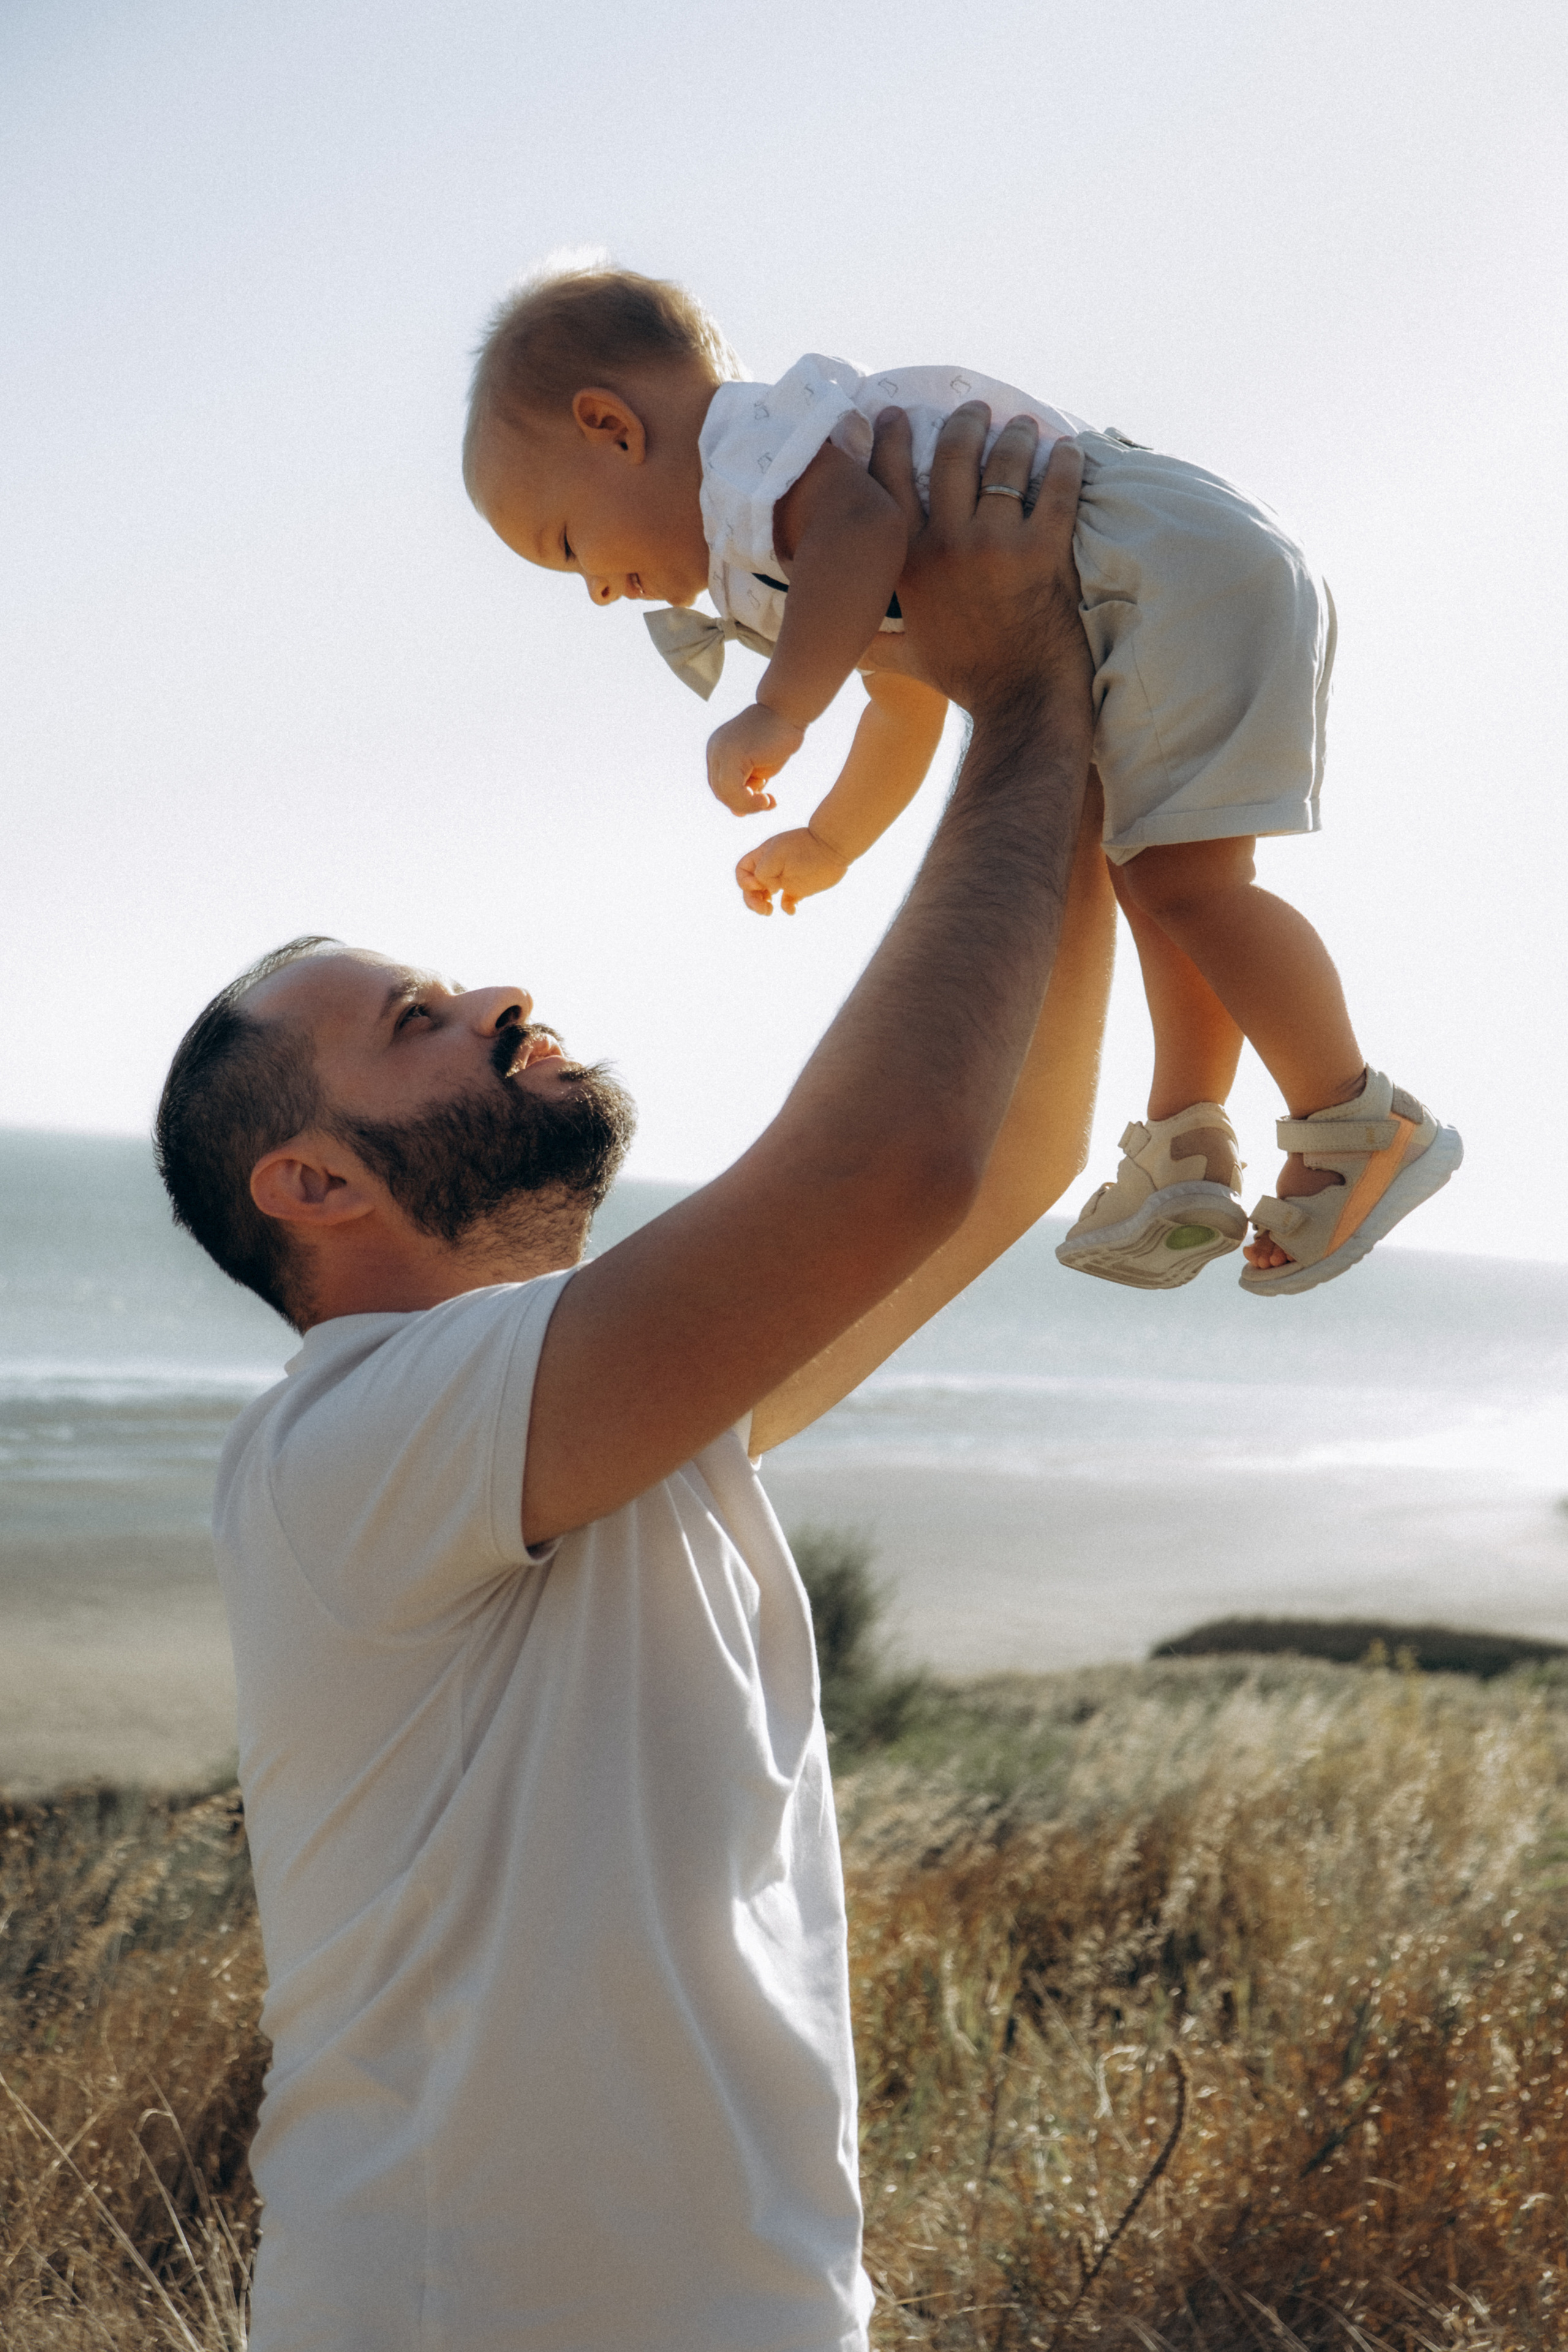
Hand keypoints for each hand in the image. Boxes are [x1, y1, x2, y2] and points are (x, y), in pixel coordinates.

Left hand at [705, 703, 805, 814]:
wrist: (787, 711)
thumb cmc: (777, 738)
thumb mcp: (758, 767)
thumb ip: (747, 786)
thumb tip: (738, 814)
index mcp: (717, 752)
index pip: (720, 786)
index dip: (737, 800)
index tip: (760, 803)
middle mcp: (715, 750)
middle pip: (720, 791)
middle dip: (743, 804)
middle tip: (766, 804)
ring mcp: (721, 751)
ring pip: (725, 793)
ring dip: (747, 805)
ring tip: (767, 803)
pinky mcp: (733, 754)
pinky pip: (734, 789)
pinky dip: (749, 802)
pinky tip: (766, 800)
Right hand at [736, 826, 848, 915]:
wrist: (832, 847)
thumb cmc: (804, 848)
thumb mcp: (776, 854)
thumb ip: (763, 872)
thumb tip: (769, 889)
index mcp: (763, 857)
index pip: (742, 871)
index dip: (744, 882)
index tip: (760, 884)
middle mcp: (771, 869)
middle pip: (751, 888)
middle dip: (751, 900)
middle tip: (765, 908)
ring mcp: (785, 879)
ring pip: (766, 896)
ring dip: (763, 906)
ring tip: (770, 910)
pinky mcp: (799, 889)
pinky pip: (787, 902)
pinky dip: (786, 908)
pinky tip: (792, 909)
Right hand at [866, 404, 1088, 721]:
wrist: (1020, 700)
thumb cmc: (965, 677)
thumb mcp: (908, 658)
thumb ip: (875, 642)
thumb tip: (843, 647)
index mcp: (909, 563)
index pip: (889, 482)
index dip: (890, 439)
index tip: (896, 415)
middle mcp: (947, 546)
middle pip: (951, 456)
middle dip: (964, 422)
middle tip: (975, 409)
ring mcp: (996, 546)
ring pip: (1005, 464)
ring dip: (1015, 435)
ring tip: (1022, 424)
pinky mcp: (1043, 552)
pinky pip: (1056, 490)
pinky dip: (1065, 464)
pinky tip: (1069, 449)